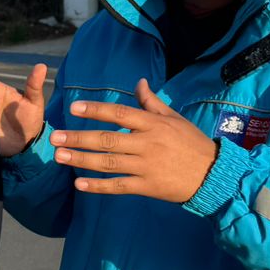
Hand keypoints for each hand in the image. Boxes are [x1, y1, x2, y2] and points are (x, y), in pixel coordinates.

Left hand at [49, 78, 217, 203]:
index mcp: (154, 124)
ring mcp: (147, 166)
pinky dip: (99, 186)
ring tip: (60, 157)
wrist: (214, 174)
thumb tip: (139, 82)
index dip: (96, 110)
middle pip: (108, 139)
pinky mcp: (148, 187)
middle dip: (79, 138)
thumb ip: (152, 102)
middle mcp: (148, 143)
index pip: (120, 114)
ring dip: (82, 160)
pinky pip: (119, 186)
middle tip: (56, 137)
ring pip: (108, 163)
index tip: (74, 108)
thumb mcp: (174, 118)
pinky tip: (80, 185)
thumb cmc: (192, 143)